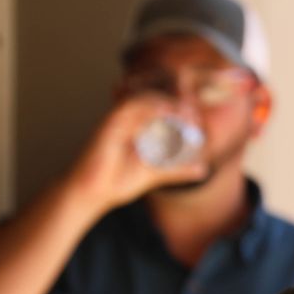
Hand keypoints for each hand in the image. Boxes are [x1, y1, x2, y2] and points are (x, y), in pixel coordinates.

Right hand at [67, 91, 209, 210]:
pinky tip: (166, 111)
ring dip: (166, 102)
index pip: (158, 107)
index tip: (195, 119)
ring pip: (142, 99)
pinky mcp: (107, 125)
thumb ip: (176, 169)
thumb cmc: (116, 183)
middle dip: (175, 102)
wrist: (91, 195)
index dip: (178, 107)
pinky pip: (128, 107)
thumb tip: (203, 169)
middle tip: (193, 114)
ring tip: (185, 112)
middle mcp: (125, 120)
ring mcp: (115, 120)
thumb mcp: (154, 173)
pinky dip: (148, 106)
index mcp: (135, 126)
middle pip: (152, 98)